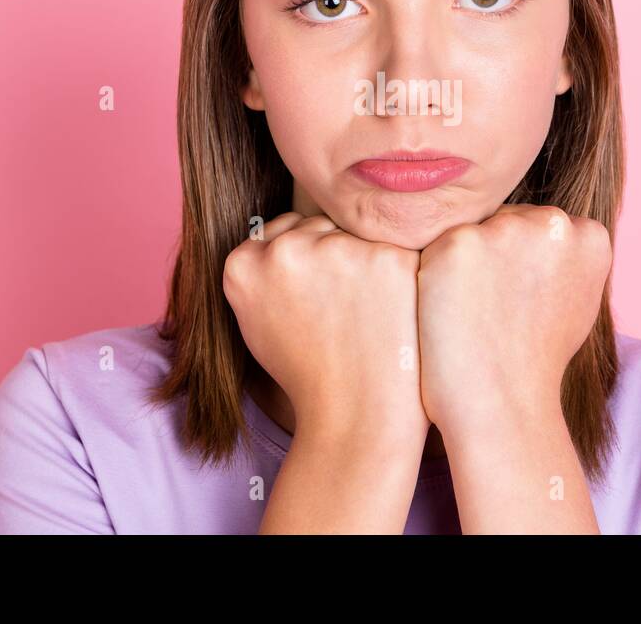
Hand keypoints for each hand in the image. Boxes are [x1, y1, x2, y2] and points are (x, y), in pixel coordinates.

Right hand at [222, 211, 428, 444]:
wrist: (356, 415)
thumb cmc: (310, 374)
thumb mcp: (259, 322)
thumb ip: (264, 272)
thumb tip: (286, 232)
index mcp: (243, 264)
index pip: (282, 230)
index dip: (305, 262)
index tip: (315, 297)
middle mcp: (285, 250)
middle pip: (318, 226)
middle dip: (332, 254)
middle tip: (341, 310)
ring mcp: (337, 249)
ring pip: (356, 233)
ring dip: (364, 259)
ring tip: (366, 313)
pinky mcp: (387, 256)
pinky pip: (394, 247)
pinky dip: (397, 274)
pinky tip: (392, 311)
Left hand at [415, 203, 612, 436]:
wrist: (501, 403)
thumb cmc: (535, 359)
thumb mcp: (578, 301)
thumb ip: (566, 257)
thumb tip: (554, 230)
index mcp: (589, 235)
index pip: (540, 227)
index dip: (521, 264)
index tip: (520, 302)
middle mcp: (553, 224)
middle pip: (506, 221)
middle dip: (494, 256)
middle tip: (492, 310)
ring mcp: (505, 230)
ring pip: (471, 230)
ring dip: (462, 262)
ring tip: (471, 312)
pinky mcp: (458, 243)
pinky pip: (437, 247)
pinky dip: (433, 276)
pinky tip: (444, 309)